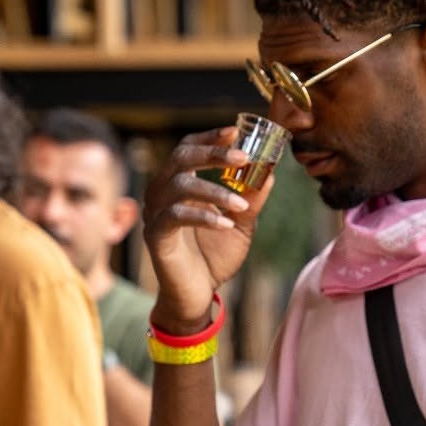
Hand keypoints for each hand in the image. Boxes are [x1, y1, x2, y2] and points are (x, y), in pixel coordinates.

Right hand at [142, 126, 276, 331]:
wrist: (198, 294)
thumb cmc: (215, 256)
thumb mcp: (241, 225)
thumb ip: (251, 201)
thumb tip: (270, 175)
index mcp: (179, 184)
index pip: (187, 148)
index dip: (209, 137)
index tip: (235, 131)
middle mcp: (162, 193)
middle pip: (180, 158)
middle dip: (212, 153)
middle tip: (242, 158)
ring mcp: (155, 213)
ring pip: (180, 186)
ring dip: (216, 191)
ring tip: (242, 205)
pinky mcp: (155, 236)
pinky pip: (176, 216)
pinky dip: (204, 216)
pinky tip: (226, 224)